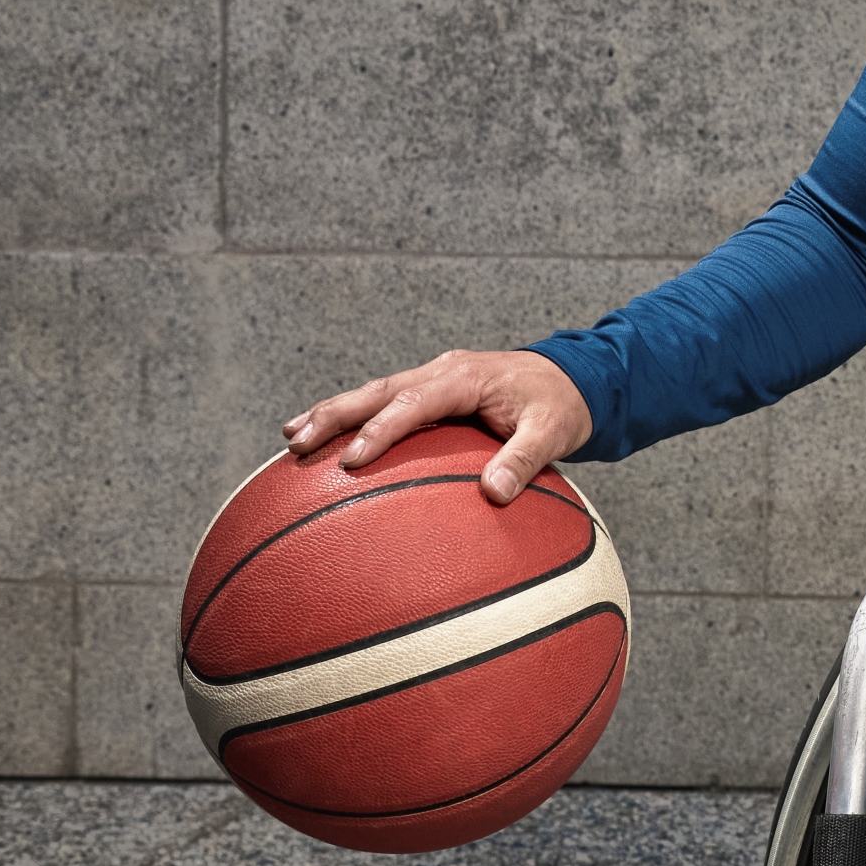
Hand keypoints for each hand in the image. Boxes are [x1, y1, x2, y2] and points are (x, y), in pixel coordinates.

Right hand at [281, 348, 592, 505]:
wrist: (573, 377)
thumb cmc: (561, 406)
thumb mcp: (553, 432)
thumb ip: (525, 460)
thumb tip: (495, 494)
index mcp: (464, 377)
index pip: (413, 403)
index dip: (381, 431)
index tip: (353, 462)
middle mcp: (441, 371)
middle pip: (377, 392)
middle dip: (334, 416)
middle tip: (297, 444)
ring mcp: (433, 378)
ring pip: (373, 393)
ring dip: (333, 413)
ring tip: (292, 438)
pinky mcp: (431, 390)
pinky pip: (386, 403)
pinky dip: (354, 418)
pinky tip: (328, 440)